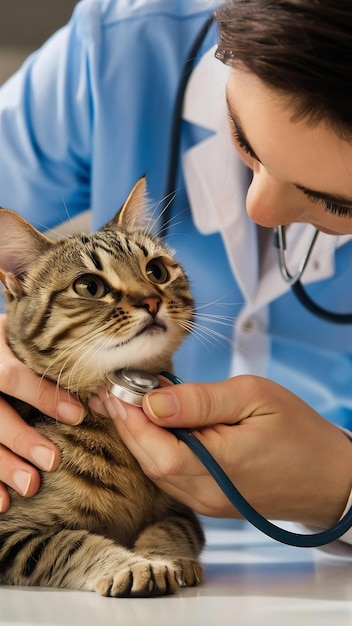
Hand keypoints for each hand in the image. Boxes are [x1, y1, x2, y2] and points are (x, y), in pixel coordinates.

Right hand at [0, 315, 84, 511]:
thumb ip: (49, 355)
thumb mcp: (23, 337)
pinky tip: (3, 502)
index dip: (42, 396)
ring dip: (3, 465)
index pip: (12, 375)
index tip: (77, 415)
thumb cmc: (12, 341)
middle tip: (53, 460)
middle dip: (22, 439)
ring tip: (31, 486)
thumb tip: (97, 382)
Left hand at [89, 375, 351, 527]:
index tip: (114, 386)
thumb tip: (153, 401)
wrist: (330, 478)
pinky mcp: (209, 501)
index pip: (155, 447)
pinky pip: (170, 476)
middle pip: (148, 460)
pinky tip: (155, 424)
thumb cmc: (300, 434)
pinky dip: (155, 449)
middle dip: (126, 423)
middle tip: (113, 390)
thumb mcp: (254, 398)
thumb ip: (200, 401)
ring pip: (155, 470)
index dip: (129, 417)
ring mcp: (206, 502)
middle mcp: (205, 493)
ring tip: (128, 402)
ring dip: (138, 436)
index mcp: (219, 467)